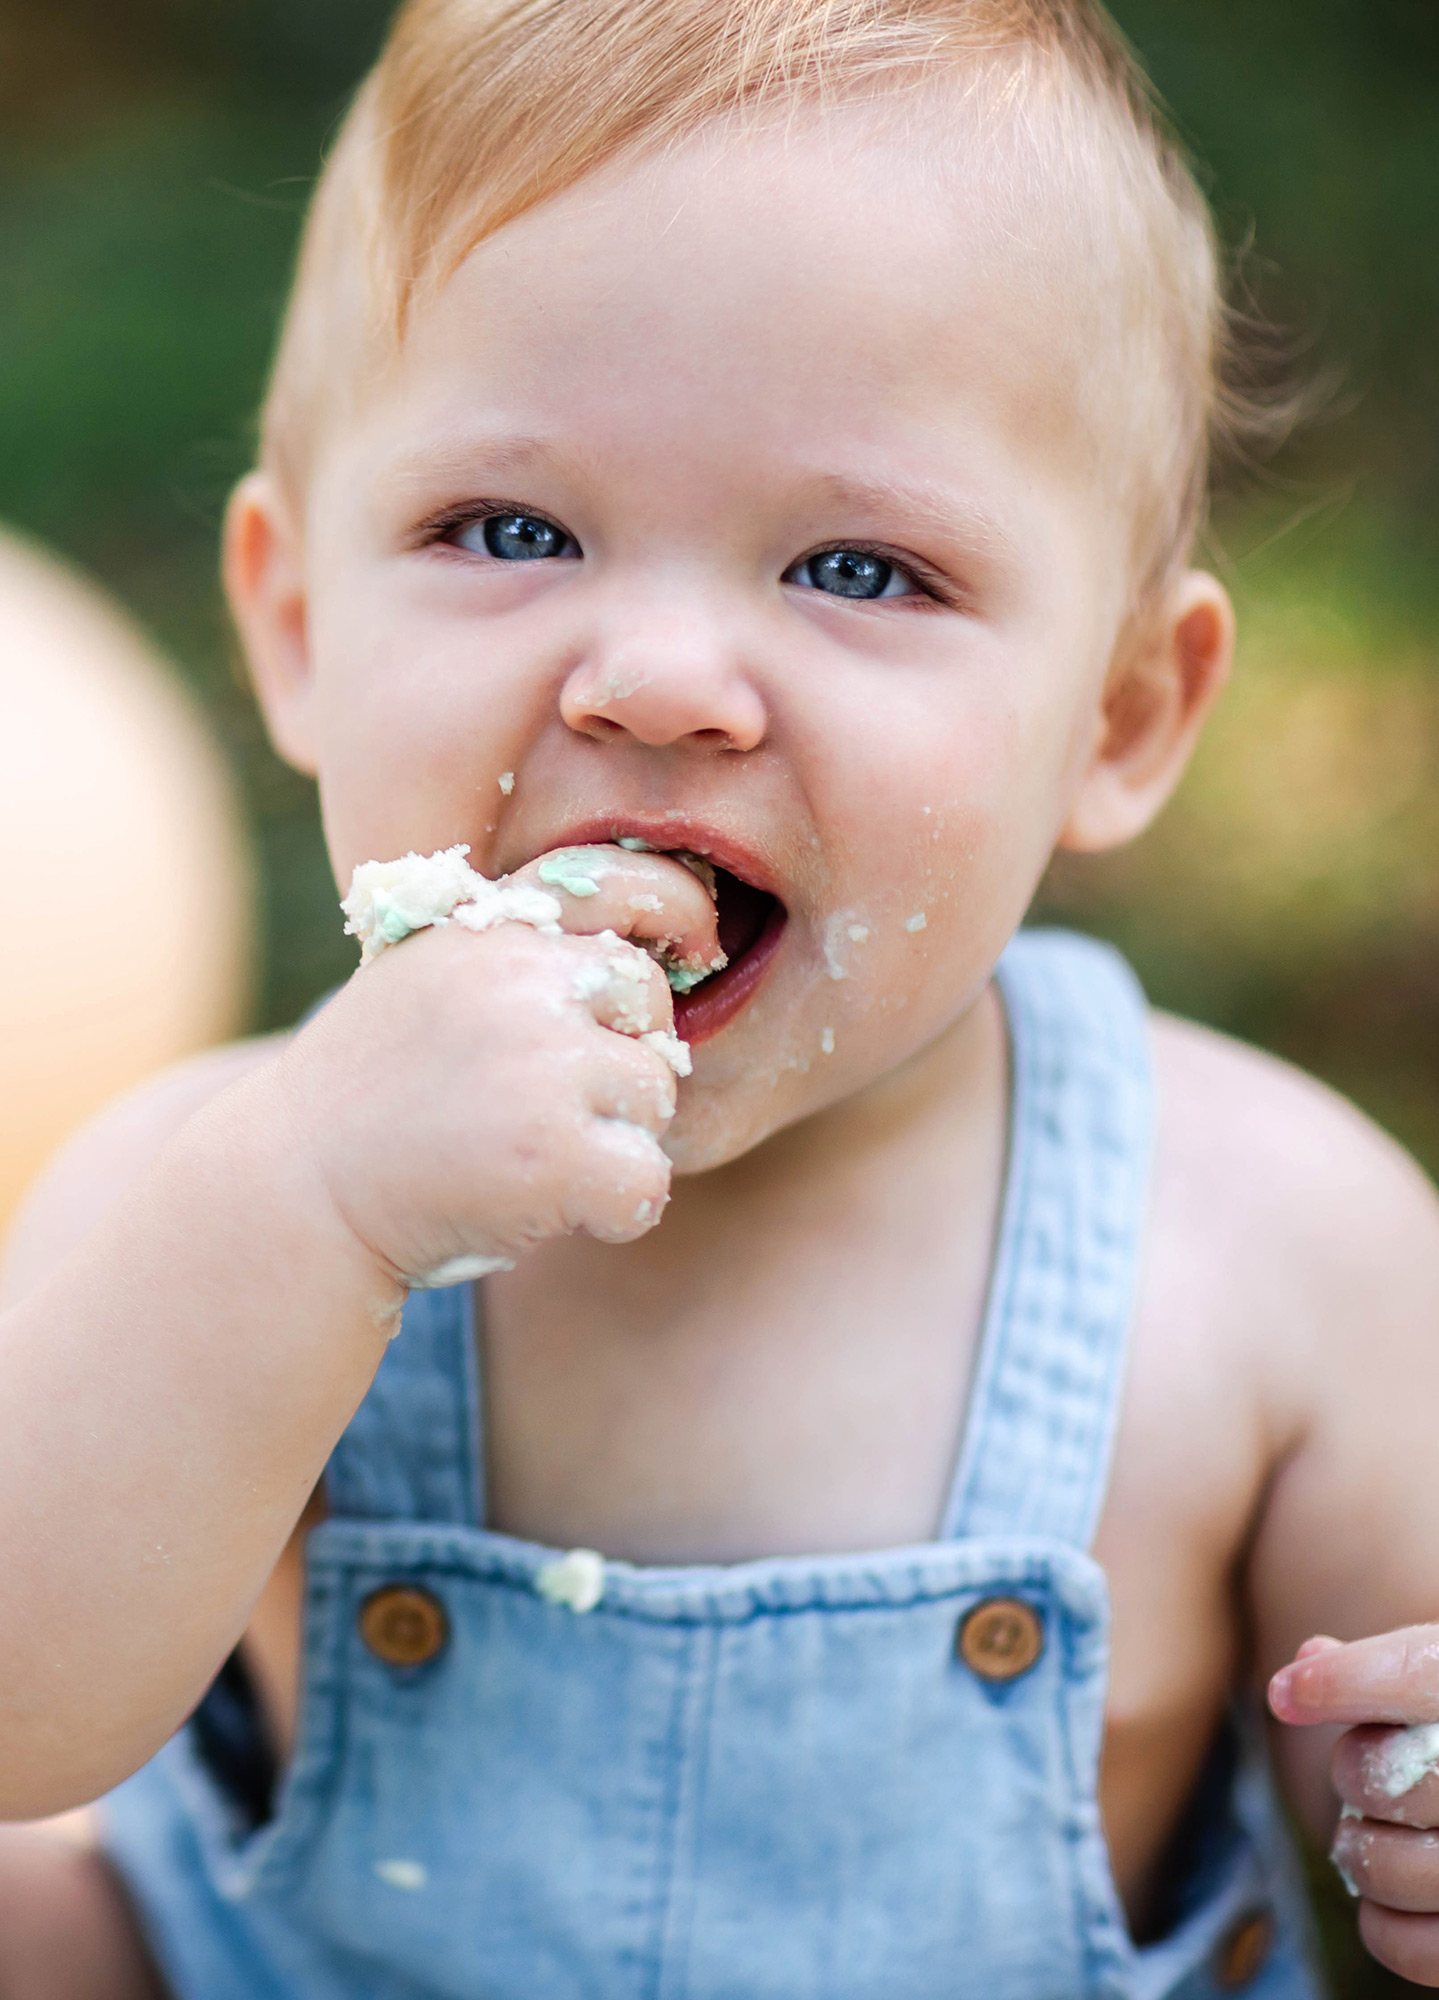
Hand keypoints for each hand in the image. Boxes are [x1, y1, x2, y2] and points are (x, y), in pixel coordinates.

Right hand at [277, 847, 721, 1290]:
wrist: (294, 1190)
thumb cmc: (378, 1094)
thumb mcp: (432, 979)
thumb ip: (522, 953)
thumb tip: (663, 949)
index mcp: (491, 924)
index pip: (631, 881)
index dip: (678, 913)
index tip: (692, 948)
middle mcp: (520, 977)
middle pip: (652, 1001)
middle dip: (623, 1054)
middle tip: (547, 1103)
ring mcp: (542, 1062)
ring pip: (655, 1096)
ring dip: (613, 1137)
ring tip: (526, 1154)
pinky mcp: (556, 1151)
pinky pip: (647, 1183)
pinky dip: (613, 1212)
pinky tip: (545, 1207)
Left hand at [1271, 1627, 1438, 1983]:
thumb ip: (1392, 1667)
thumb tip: (1310, 1658)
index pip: (1419, 1675)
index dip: (1345, 1682)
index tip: (1287, 1693)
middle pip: (1388, 1775)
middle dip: (1352, 1771)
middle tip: (1367, 1773)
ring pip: (1388, 1864)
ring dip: (1358, 1847)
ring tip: (1380, 1831)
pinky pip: (1413, 1947)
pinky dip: (1381, 1922)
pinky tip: (1386, 1896)